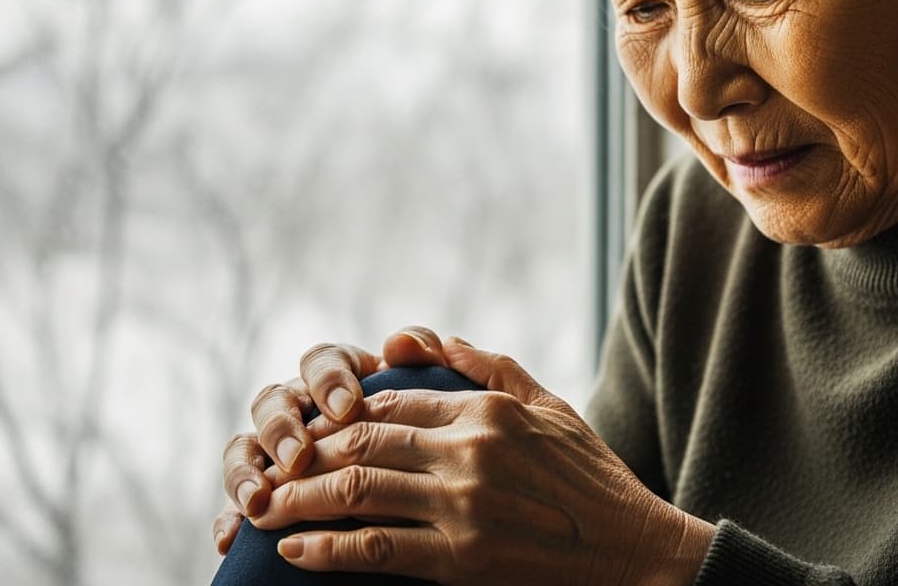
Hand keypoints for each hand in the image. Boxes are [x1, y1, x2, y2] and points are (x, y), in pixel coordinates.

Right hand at [218, 326, 448, 536]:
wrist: (427, 498)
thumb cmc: (431, 443)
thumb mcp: (438, 398)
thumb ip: (424, 359)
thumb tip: (399, 343)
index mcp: (340, 380)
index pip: (321, 362)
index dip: (327, 379)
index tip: (347, 406)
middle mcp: (301, 412)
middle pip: (272, 402)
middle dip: (281, 428)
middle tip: (299, 458)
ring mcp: (276, 455)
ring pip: (243, 448)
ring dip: (244, 471)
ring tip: (258, 500)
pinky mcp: (264, 498)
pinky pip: (235, 506)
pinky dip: (229, 521)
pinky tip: (231, 540)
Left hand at [250, 333, 716, 585]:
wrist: (636, 552)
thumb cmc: (593, 477)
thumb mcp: (549, 404)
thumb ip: (485, 365)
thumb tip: (421, 338)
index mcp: (487, 409)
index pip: (390, 400)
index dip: (338, 413)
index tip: (307, 428)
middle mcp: (470, 450)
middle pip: (362, 440)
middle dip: (305, 452)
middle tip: (267, 463)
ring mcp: (464, 506)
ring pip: (359, 490)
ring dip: (300, 498)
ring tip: (261, 506)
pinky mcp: (462, 559)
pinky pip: (378, 548)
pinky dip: (328, 548)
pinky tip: (294, 551)